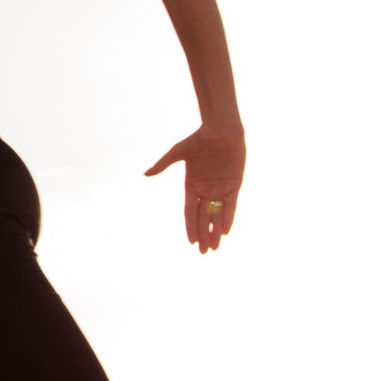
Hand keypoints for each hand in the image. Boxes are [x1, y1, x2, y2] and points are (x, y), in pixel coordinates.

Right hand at [144, 124, 244, 252]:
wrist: (221, 128)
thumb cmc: (199, 138)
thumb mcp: (178, 152)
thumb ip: (164, 164)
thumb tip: (145, 174)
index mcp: (191, 186)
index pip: (190, 212)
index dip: (191, 227)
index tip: (191, 242)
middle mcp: (205, 190)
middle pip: (203, 217)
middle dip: (203, 235)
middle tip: (204, 252)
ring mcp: (220, 188)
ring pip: (217, 214)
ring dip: (216, 231)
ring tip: (215, 247)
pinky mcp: (234, 184)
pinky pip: (231, 205)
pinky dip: (228, 217)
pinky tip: (226, 231)